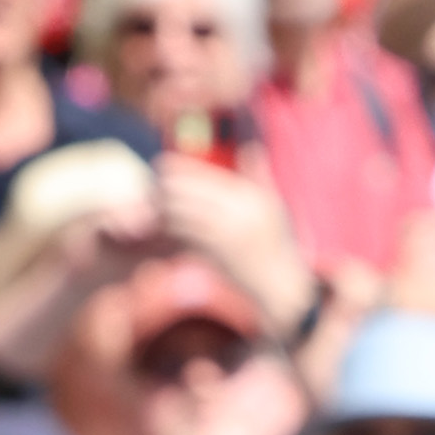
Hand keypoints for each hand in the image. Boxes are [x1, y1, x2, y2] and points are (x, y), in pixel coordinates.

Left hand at [156, 152, 310, 327]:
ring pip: (177, 216)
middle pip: (182, 193)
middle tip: (156, 186)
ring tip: (157, 204)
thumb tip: (251, 146)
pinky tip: (169, 225)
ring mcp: (220, 239)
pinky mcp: (212, 257)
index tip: (163, 165)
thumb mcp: (274, 205)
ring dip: (163, 209)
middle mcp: (232, 217)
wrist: (279, 288)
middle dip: (164, 188)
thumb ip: (259, 173)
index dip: (176, 167)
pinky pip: (183, 237)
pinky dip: (172, 229)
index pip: (201, 175)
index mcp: (246, 198)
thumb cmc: (278, 244)